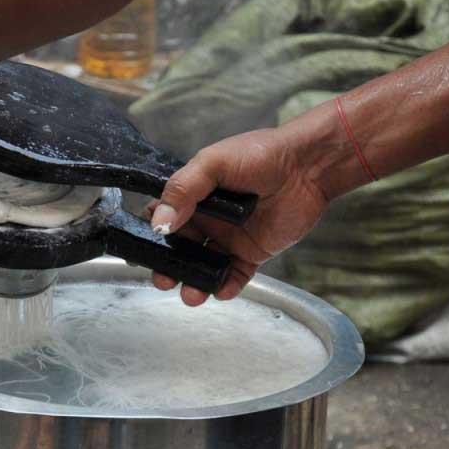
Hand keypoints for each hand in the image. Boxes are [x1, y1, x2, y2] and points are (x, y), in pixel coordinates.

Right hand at [148, 127, 329, 305]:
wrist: (306, 166)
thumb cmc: (260, 154)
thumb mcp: (213, 163)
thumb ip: (183, 190)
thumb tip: (159, 221)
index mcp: (192, 195)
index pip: (161, 218)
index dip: (150, 234)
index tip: (142, 249)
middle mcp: (207, 219)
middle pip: (179, 249)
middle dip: (168, 266)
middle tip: (163, 279)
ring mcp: (229, 238)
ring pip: (203, 267)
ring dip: (194, 282)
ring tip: (191, 294)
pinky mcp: (252, 253)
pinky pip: (234, 275)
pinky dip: (226, 285)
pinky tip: (222, 289)